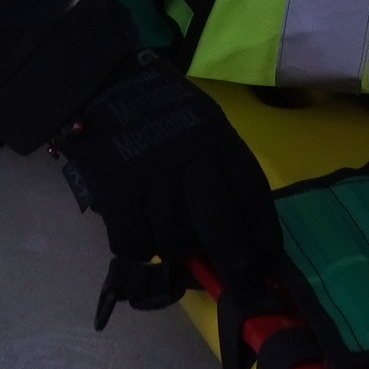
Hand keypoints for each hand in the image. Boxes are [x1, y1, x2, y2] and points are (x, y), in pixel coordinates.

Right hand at [52, 57, 280, 326]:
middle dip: (234, 264)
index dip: (265, 235)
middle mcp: (190, 155)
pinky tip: (139, 239)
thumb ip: (217, 168)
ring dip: (177, 253)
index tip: (269, 265)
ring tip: (173, 247)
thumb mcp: (201, 122)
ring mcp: (151, 171)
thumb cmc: (158, 107)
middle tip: (240, 289)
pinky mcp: (115, 186)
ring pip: (175, 238)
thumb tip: (238, 233)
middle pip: (221, 224)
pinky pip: (134, 239)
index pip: (253, 194)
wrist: (100, 79)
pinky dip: (138, 249)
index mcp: (218, 137)